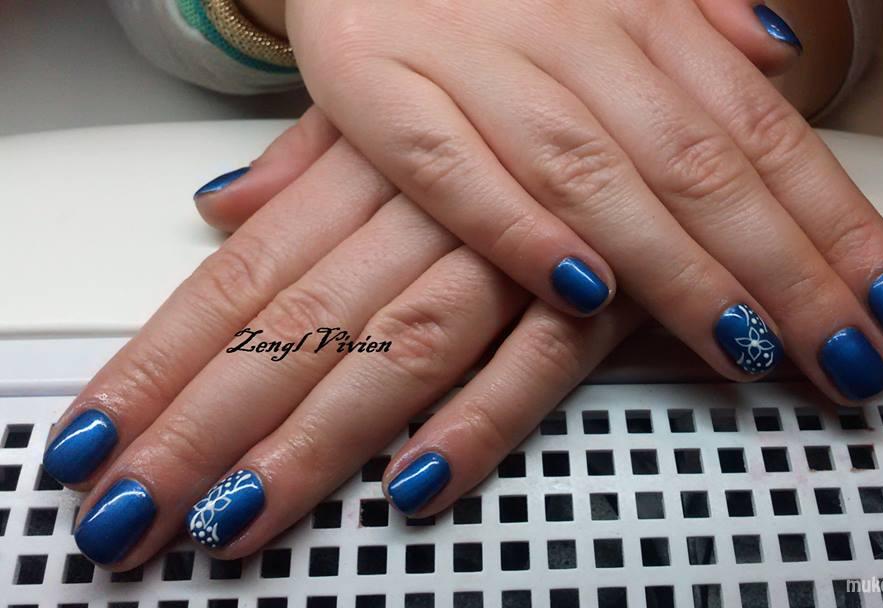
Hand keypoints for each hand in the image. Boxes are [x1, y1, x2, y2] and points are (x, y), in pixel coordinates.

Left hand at [43, 110, 640, 569]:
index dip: (162, 362)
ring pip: (397, 350)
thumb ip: (307, 156)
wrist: (673, 61)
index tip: (98, 440)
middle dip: (205, 427)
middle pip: (296, 328)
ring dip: (314, 441)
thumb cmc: (522, 71)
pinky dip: (478, 421)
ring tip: (238, 517)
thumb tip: (223, 206)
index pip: (241, 277)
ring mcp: (515, 249)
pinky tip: (412, 484)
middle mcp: (427, 206)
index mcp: (370, 156)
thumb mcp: (399, 94)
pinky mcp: (603, 289)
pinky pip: (536, 361)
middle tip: (133, 512)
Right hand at [284, 0, 882, 401]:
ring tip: (746, 346)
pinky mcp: (377, 87)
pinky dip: (515, 229)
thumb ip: (694, 14)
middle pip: (694, 163)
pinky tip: (582, 290)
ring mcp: (472, 57)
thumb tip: (780, 54)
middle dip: (782, 268)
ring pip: (593, 173)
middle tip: (841, 356)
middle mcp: (568, 31)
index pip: (756, 126)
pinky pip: (452, 168)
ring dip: (675, 268)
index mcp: (634, 7)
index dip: (830, 218)